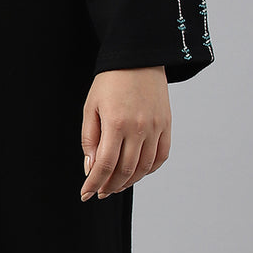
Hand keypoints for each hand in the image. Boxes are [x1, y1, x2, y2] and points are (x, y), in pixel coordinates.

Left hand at [80, 67, 169, 200]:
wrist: (138, 58)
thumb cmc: (109, 82)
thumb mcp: (91, 107)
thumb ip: (90, 139)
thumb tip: (91, 168)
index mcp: (116, 123)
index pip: (105, 165)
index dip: (94, 183)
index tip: (85, 194)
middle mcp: (138, 128)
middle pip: (125, 171)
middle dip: (109, 186)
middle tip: (100, 192)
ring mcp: (156, 128)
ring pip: (144, 168)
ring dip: (128, 182)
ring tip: (116, 186)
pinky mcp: (167, 125)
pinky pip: (161, 156)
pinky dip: (149, 170)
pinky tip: (137, 173)